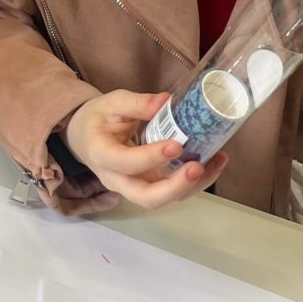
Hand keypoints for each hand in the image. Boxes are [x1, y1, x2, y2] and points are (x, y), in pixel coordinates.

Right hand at [63, 90, 227, 210]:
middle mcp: (119, 180)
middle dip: (175, 187)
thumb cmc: (99, 119)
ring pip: (164, 199)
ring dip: (192, 186)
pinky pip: (174, 192)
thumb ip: (137, 103)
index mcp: (103, 155)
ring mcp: (136, 188)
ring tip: (215, 162)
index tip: (176, 145)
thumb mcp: (111, 103)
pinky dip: (197, 181)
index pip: (127, 163)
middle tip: (197, 167)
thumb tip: (167, 101)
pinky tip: (215, 162)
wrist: (87, 138)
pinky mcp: (151, 187)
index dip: (151, 157)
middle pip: (147, 197)